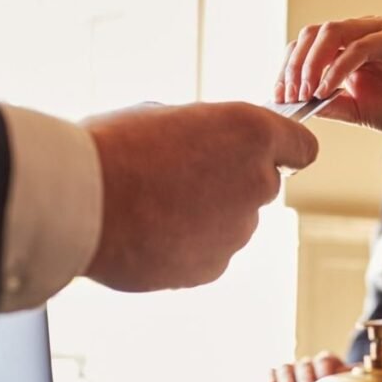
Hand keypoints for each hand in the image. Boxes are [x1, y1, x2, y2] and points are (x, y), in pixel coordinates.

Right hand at [82, 102, 317, 290]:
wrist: (80, 202)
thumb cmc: (114, 147)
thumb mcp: (167, 115)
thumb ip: (206, 132)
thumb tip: (207, 145)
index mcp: (252, 134)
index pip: (302, 146)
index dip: (284, 149)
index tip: (267, 153)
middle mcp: (257, 183)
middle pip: (261, 184)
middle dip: (231, 181)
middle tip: (181, 175)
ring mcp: (238, 230)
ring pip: (233, 221)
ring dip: (207, 215)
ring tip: (154, 205)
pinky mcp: (214, 267)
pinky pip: (209, 252)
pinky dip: (187, 245)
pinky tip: (149, 232)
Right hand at [269, 352, 350, 381]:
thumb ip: (348, 379)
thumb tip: (360, 371)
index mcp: (327, 363)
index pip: (325, 359)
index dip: (324, 370)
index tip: (325, 379)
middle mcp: (308, 364)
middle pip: (305, 364)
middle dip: (305, 377)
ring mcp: (291, 369)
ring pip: (286, 367)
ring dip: (286, 378)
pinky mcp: (276, 377)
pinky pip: (272, 373)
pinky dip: (271, 380)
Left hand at [274, 16, 381, 137]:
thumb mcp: (356, 110)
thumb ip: (328, 103)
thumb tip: (294, 104)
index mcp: (349, 43)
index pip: (307, 44)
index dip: (288, 68)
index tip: (279, 97)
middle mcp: (362, 30)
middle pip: (312, 33)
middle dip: (294, 65)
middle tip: (289, 96)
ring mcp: (381, 29)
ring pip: (331, 32)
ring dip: (312, 63)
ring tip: (307, 92)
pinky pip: (359, 46)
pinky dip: (338, 67)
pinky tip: (327, 89)